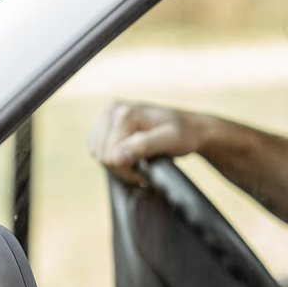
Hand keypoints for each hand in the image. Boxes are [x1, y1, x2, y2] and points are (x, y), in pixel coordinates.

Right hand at [88, 101, 207, 184]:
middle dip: (121, 169)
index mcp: (124, 113)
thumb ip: (143, 147)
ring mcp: (108, 115)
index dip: (126, 171)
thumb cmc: (184, 134)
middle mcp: (113, 110)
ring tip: (139, 165)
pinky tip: (130, 158)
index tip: (146, 176)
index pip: (110, 154)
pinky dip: (112, 158)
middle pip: (101, 153)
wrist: (190, 128)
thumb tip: (116, 158)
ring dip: (116, 165)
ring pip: (97, 152)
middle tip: (143, 173)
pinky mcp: (106, 123)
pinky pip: (98, 148)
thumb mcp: (170, 141)